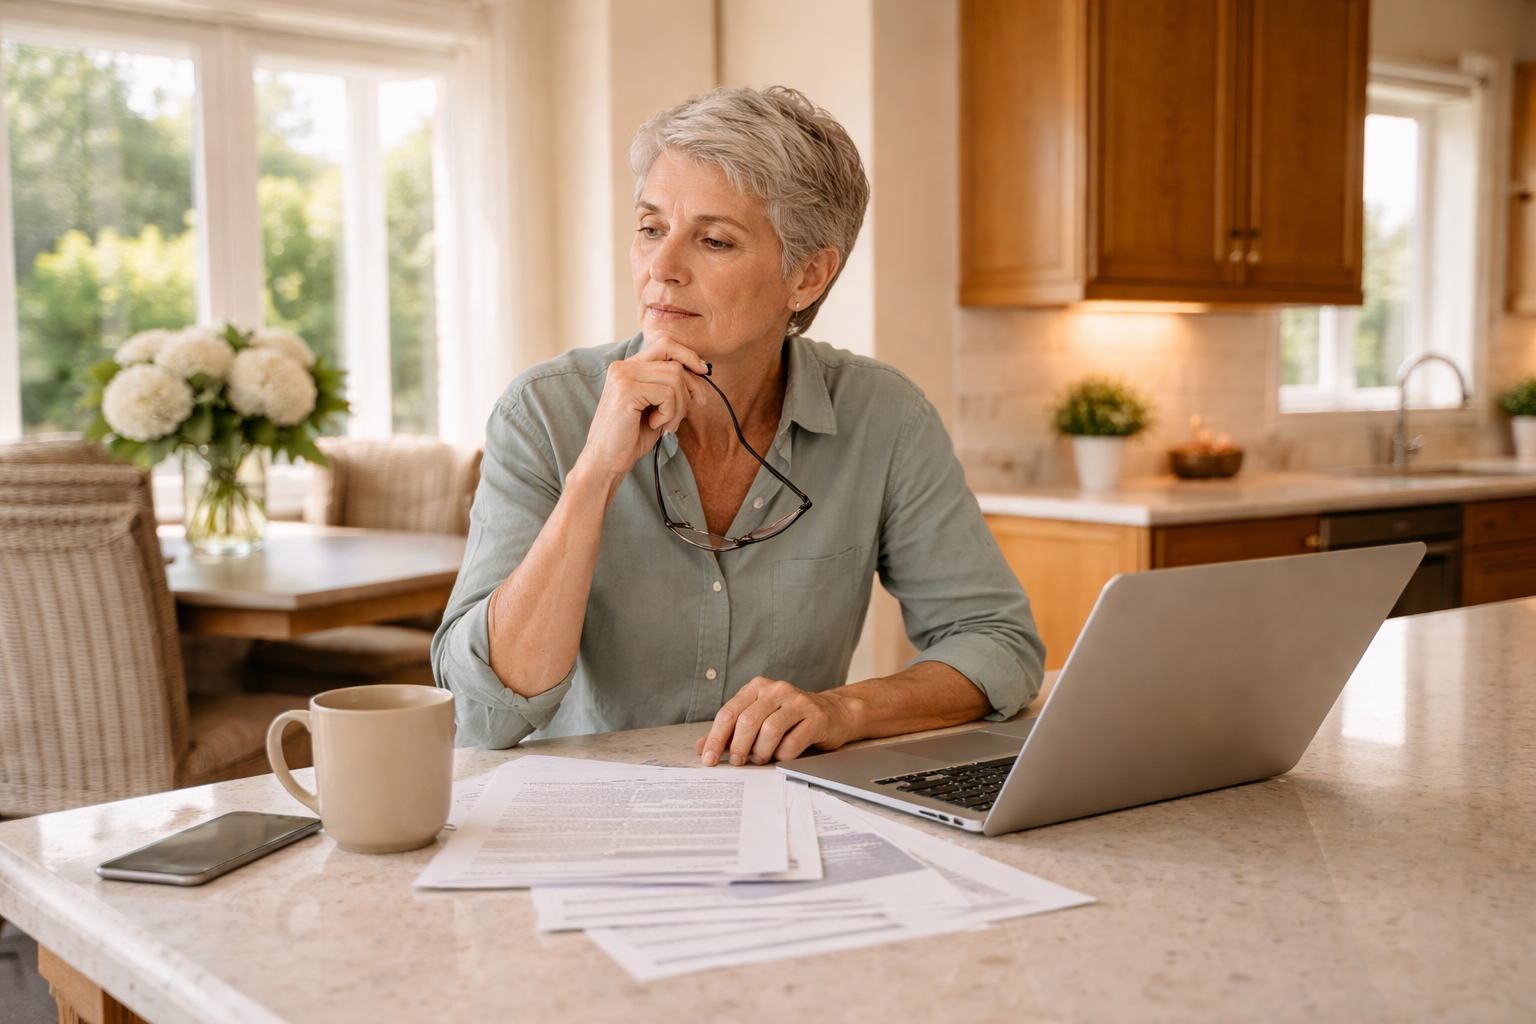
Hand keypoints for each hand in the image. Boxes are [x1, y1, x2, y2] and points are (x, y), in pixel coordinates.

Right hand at [576, 337, 709, 484]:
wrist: (605, 461)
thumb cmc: (630, 438)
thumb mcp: (655, 407)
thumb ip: (670, 387)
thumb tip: (699, 373)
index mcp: (627, 367)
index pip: (665, 346)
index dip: (688, 356)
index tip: (703, 372)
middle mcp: (622, 367)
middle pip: (674, 364)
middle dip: (691, 388)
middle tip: (691, 410)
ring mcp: (623, 376)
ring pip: (674, 379)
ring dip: (679, 407)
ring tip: (667, 425)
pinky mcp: (627, 391)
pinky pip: (667, 394)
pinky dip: (670, 414)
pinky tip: (656, 425)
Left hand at [696, 677, 861, 765]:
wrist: (832, 713)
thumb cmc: (789, 719)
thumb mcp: (757, 720)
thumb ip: (730, 732)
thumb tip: (701, 747)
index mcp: (757, 688)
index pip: (729, 713)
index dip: (715, 738)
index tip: (707, 759)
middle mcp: (776, 690)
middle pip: (748, 721)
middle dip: (738, 747)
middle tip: (737, 762)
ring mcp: (798, 702)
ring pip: (770, 730)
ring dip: (761, 752)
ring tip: (760, 759)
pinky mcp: (816, 717)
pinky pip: (793, 742)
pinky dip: (783, 755)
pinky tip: (782, 756)